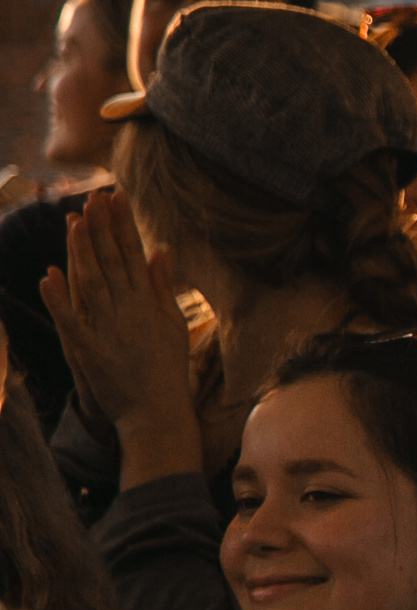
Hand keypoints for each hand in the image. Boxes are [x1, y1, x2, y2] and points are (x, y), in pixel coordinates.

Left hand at [40, 188, 192, 438]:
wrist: (159, 412)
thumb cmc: (168, 370)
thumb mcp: (174, 324)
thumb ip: (165, 287)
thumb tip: (163, 251)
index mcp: (149, 302)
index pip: (134, 254)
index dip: (124, 224)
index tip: (117, 197)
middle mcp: (130, 310)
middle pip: (113, 261)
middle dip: (102, 228)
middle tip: (94, 197)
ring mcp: (110, 329)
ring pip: (93, 282)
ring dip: (82, 252)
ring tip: (74, 222)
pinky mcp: (91, 350)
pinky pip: (71, 321)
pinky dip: (60, 299)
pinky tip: (48, 276)